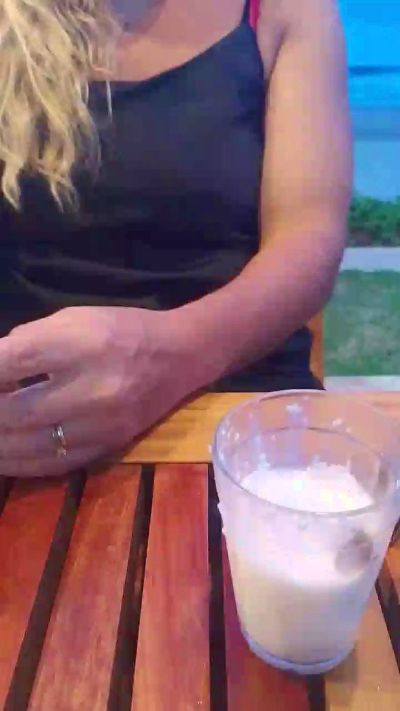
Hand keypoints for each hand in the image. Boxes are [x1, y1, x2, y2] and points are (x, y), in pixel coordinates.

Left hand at [0, 307, 195, 476]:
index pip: (10, 362)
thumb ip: (26, 340)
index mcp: (81, 344)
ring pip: (29, 445)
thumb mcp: (73, 318)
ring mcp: (101, 423)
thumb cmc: (121, 329)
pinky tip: (3, 455)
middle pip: (14, 411)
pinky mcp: (108, 446)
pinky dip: (19, 463)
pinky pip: (54, 464)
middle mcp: (92, 388)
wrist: (180, 356)